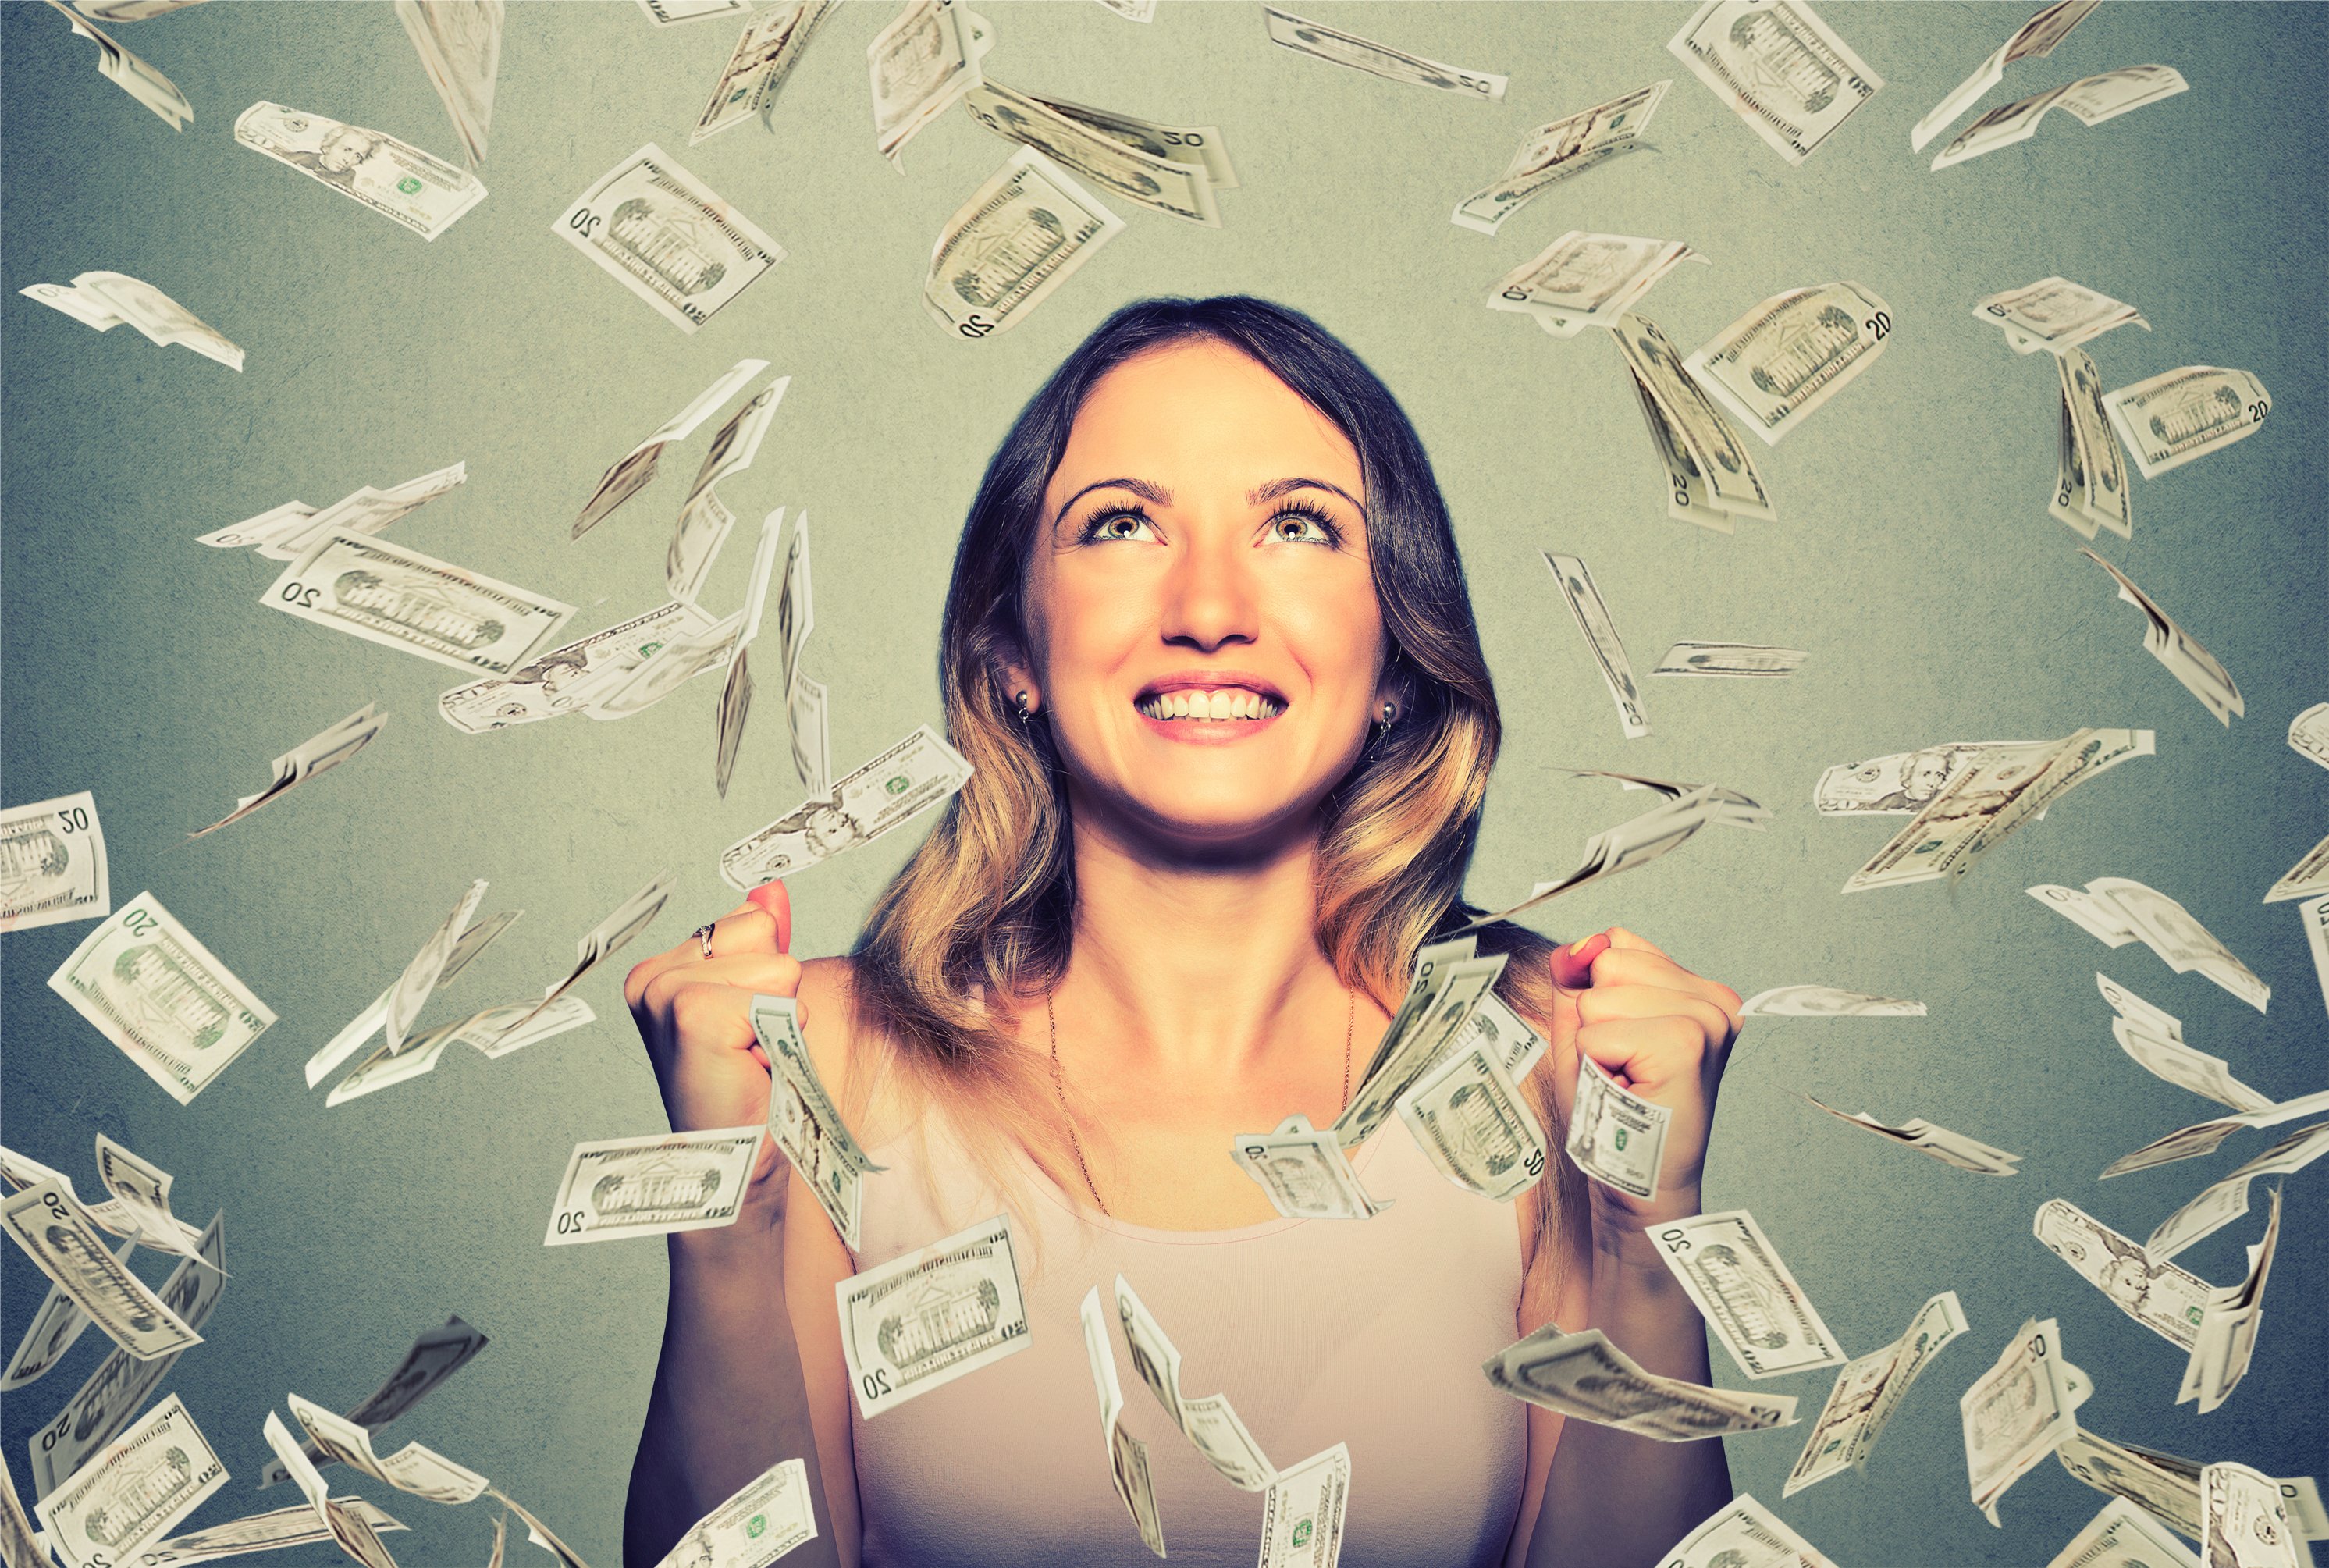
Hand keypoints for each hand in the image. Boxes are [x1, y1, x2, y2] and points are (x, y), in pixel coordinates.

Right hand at [624, 881, 800, 1187]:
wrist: (734, 1164)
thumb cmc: (745, 1092)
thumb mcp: (757, 1001)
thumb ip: (759, 942)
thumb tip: (770, 888)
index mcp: (659, 969)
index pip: (749, 920)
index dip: (765, 977)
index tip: (742, 1027)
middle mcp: (651, 976)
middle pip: (763, 932)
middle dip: (776, 992)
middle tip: (749, 1046)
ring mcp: (666, 994)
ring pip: (777, 965)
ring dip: (780, 1017)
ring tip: (749, 1058)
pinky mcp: (693, 1015)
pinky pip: (776, 994)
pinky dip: (779, 1035)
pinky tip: (749, 1067)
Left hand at [1545, 926, 1742, 1232]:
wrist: (1640, 1184)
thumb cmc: (1616, 1115)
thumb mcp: (1587, 1034)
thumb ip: (1577, 984)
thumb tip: (1574, 947)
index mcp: (1698, 991)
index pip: (1617, 943)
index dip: (1597, 996)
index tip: (1623, 1046)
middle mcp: (1713, 999)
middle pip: (1608, 963)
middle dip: (1597, 1019)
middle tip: (1623, 1069)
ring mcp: (1706, 1018)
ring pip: (1599, 998)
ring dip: (1596, 1046)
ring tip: (1626, 1081)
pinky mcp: (1687, 1044)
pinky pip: (1598, 1031)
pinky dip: (1596, 1065)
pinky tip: (1628, 1091)